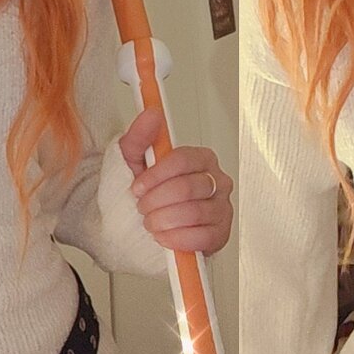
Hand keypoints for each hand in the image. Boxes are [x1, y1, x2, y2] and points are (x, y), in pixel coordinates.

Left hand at [119, 107, 232, 253]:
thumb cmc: (141, 193)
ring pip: (194, 213)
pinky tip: (164, 237)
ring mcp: (221, 208)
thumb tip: (151, 113)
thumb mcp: (132, 161)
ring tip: (151, 222)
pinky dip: (177, 239)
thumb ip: (140, 135)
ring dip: (164, 221)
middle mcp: (216, 180)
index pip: (183, 160)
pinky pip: (203, 237)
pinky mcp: (220, 234)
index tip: (137, 186)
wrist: (136, 228)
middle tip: (143, 207)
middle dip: (157, 201)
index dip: (157, 176)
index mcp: (200, 158)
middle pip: (188, 187)